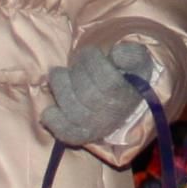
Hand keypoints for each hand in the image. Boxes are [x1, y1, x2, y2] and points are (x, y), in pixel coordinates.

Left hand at [43, 39, 164, 147]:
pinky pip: (66, 132)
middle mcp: (111, 114)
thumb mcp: (136, 60)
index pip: (108, 81)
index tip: (90, 52)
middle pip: (88, 95)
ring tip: (58, 75)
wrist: (124, 100)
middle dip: (76, 72)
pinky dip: (54, 121)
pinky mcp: (81, 135)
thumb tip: (117, 54)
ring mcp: (95, 127)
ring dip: (60, 87)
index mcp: (126, 95)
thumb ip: (132, 54)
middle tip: (74, 62)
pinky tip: (49, 109)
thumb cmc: (127, 74)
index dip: (93, 61)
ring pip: (73, 110)